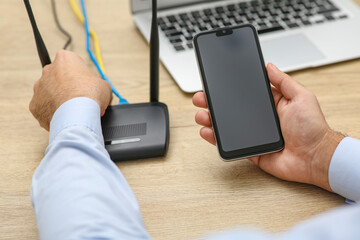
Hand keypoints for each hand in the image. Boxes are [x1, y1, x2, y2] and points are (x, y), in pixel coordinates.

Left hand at [29, 50, 112, 130]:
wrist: (77, 115)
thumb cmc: (89, 95)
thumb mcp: (104, 85)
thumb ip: (97, 84)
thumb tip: (98, 92)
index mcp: (65, 59)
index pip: (73, 64)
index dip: (82, 76)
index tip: (87, 85)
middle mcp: (48, 70)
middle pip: (59, 77)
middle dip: (68, 87)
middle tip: (80, 98)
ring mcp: (39, 88)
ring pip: (50, 93)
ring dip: (59, 99)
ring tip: (73, 110)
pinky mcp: (35, 105)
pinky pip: (44, 108)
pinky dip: (53, 113)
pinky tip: (65, 117)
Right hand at [193, 63, 343, 190]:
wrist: (316, 157)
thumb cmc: (313, 128)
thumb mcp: (300, 96)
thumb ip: (283, 81)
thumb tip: (269, 66)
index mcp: (269, 104)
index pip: (244, 94)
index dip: (228, 89)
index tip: (215, 83)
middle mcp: (259, 119)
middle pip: (231, 110)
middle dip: (213, 103)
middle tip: (202, 98)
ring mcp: (253, 135)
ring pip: (227, 126)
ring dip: (211, 119)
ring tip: (202, 114)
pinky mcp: (251, 150)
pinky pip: (231, 145)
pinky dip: (217, 139)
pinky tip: (208, 131)